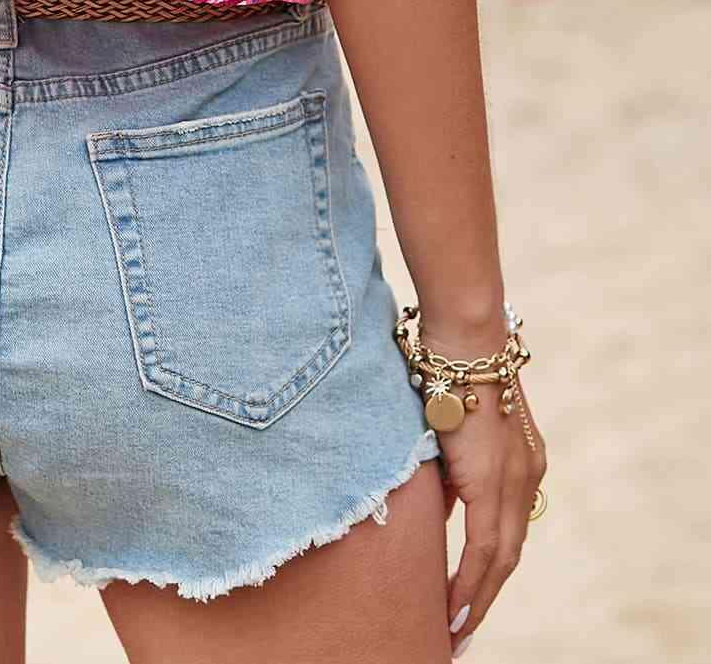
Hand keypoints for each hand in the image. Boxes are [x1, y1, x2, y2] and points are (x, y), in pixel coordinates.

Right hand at [437, 366, 546, 654]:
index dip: (490, 566)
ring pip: (502, 559)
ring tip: (455, 629)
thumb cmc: (448, 366)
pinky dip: (470, 582)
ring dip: (476, 598)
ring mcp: (514, 481)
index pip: (508, 527)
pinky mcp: (492, 483)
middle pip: (510, 554)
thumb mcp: (451, 426)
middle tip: (462, 628)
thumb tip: (441, 505)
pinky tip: (456, 607)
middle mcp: (527, 475)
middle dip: (485, 595)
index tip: (472, 595)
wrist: (463, 338)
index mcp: (521, 459)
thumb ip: (452, 467)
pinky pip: (484, 549)